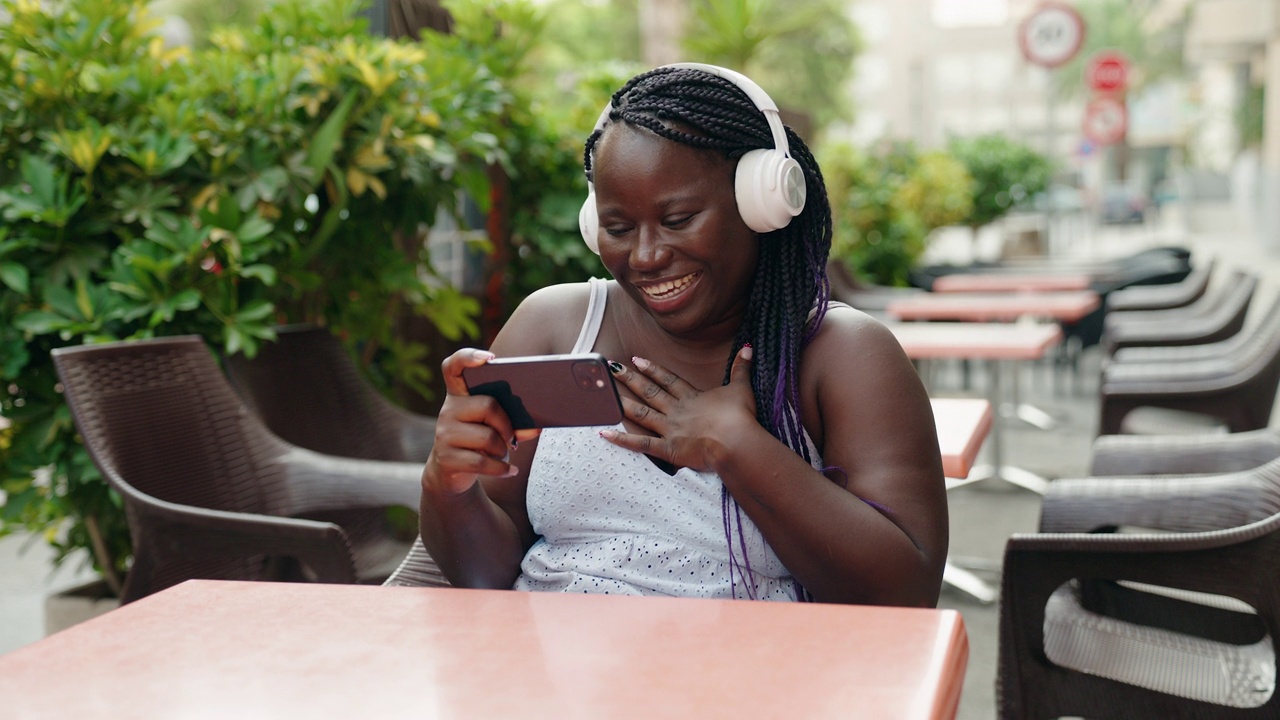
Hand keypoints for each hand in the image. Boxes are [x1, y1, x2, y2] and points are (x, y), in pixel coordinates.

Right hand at [423, 348, 540, 493]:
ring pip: (488, 437)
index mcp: (458, 394)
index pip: (454, 367)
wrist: (450, 472)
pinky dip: (502, 469)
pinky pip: (483, 462)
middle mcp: (448, 410)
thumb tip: (534, 427)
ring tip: (502, 453)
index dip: (468, 357)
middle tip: (511, 437)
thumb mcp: (493, 427)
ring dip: (503, 449)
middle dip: (507, 425)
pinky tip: (510, 471)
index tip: (489, 358)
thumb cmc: (478, 441)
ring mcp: (443, 434)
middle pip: (488, 406)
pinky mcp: (446, 458)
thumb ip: (512, 421)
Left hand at [602, 346, 757, 472]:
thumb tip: (747, 347)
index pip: (668, 380)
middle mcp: (677, 411)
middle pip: (650, 393)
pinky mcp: (669, 449)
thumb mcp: (741, 388)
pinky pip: (641, 444)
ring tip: (604, 395)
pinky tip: (603, 432)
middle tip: (612, 369)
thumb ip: (741, 368)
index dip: (652, 370)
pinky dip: (622, 439)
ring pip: (642, 414)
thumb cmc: (741, 417)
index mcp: (693, 398)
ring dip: (623, 403)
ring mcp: (671, 430)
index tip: (637, 359)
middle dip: (630, 380)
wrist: (737, 442)